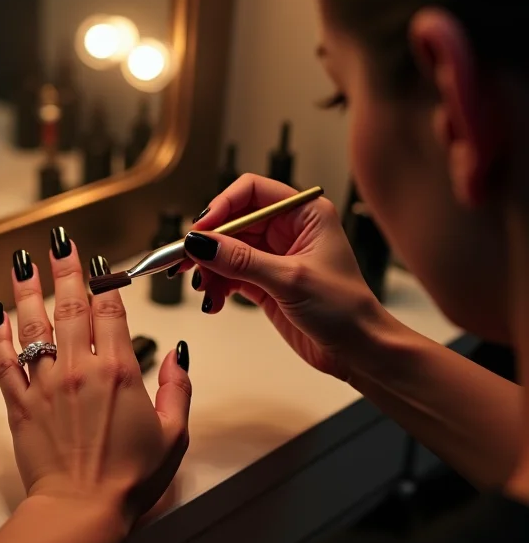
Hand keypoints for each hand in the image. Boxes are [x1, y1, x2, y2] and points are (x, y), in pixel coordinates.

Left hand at [0, 233, 191, 528]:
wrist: (82, 512)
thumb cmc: (129, 479)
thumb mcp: (174, 434)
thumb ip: (179, 388)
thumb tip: (179, 352)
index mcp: (119, 372)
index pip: (110, 311)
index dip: (104, 281)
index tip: (98, 262)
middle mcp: (79, 370)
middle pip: (72, 306)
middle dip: (65, 269)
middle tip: (58, 242)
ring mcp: (46, 384)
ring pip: (34, 325)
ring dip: (27, 290)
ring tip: (22, 262)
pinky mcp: (21, 404)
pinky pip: (5, 362)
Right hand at [182, 174, 389, 378]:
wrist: (358, 350)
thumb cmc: (345, 309)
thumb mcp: (289, 280)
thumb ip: (241, 260)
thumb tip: (200, 243)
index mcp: (304, 213)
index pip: (251, 191)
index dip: (222, 206)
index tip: (200, 229)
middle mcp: (287, 229)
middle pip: (233, 222)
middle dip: (208, 244)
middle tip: (184, 262)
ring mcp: (274, 256)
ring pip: (226, 250)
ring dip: (210, 269)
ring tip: (205, 290)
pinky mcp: (264, 281)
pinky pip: (229, 274)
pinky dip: (217, 286)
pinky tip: (215, 302)